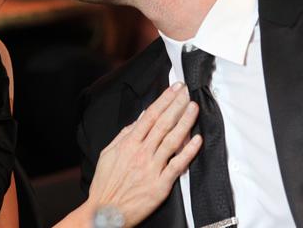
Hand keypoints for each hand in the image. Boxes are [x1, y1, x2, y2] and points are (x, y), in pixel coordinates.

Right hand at [87, 83, 199, 226]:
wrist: (105, 212)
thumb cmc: (106, 185)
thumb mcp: (107, 154)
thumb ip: (123, 136)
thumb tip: (137, 121)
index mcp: (128, 144)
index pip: (150, 116)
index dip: (164, 100)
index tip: (173, 89)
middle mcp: (141, 153)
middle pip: (163, 123)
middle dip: (176, 105)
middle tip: (186, 92)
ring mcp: (152, 168)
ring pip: (172, 140)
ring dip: (184, 122)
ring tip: (193, 108)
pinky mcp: (160, 184)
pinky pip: (177, 165)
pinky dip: (188, 151)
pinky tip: (197, 140)